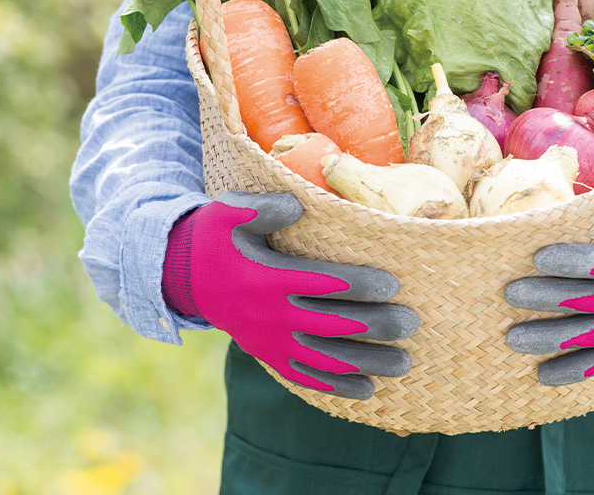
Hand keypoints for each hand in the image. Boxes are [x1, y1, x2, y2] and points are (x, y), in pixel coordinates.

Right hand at [162, 191, 418, 399]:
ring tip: (404, 363)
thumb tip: (297, 204)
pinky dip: (337, 386)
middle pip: (332, 325)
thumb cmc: (215, 237)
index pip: (321, 284)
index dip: (358, 285)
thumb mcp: (229, 211)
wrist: (183, 277)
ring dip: (366, 363)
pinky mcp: (268, 355)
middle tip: (410, 323)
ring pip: (325, 358)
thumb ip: (262, 207)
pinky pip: (305, 377)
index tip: (392, 285)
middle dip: (374, 326)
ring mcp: (270, 341)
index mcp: (267, 278)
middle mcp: (271, 315)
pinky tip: (368, 390)